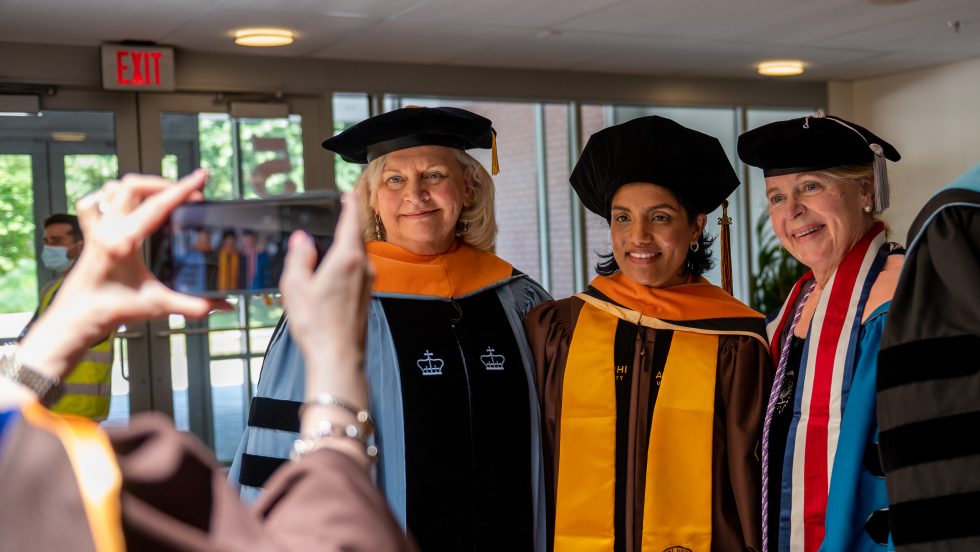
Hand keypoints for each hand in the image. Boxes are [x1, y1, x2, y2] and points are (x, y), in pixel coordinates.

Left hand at [17, 170, 226, 378]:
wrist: (77, 319)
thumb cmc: (108, 310)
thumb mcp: (157, 306)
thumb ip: (193, 305)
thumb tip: (222, 305)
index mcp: (123, 242)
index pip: (157, 205)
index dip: (183, 188)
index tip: (200, 177)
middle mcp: (107, 230)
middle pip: (133, 186)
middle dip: (163, 184)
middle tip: (184, 193)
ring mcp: (96, 229)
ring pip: (112, 189)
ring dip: (137, 187)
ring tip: (158, 195)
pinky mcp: (91, 234)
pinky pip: (94, 203)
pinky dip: (110, 198)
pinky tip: (126, 206)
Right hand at [280, 193, 373, 402]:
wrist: (338, 357)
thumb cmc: (318, 325)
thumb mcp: (296, 286)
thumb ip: (299, 257)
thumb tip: (302, 240)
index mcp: (348, 258)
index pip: (351, 221)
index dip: (349, 204)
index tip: (349, 193)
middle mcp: (364, 267)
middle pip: (356, 237)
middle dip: (347, 225)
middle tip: (336, 215)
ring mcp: (369, 283)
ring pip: (358, 255)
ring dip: (346, 246)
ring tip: (328, 244)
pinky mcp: (367, 297)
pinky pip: (358, 271)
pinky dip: (347, 264)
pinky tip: (332, 273)